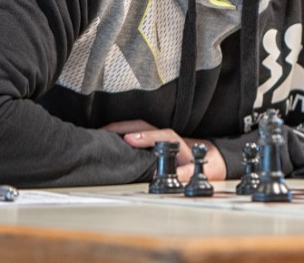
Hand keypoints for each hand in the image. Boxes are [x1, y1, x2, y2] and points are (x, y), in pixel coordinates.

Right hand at [103, 119, 226, 182]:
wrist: (205, 158)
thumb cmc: (197, 164)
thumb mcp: (195, 171)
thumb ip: (185, 174)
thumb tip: (173, 178)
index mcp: (176, 142)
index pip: (160, 135)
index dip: (145, 137)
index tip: (129, 139)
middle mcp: (164, 135)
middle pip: (142, 125)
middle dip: (122, 127)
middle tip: (100, 134)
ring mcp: (156, 135)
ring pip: (136, 127)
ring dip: (118, 129)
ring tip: (98, 135)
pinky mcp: (151, 138)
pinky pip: (134, 132)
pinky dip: (120, 132)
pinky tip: (107, 138)